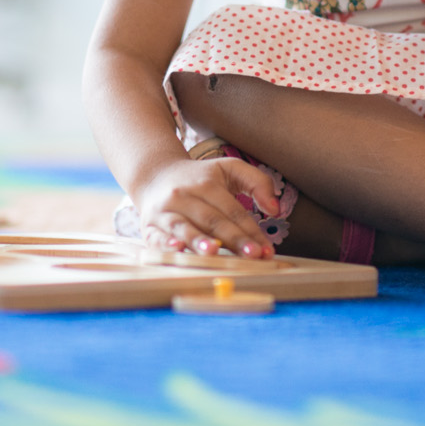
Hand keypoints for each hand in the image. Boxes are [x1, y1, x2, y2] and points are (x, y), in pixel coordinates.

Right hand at [135, 155, 280, 258]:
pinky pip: (156, 236)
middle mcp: (185, 196)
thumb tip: (275, 209)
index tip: (266, 250)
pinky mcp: (149, 225)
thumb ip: (257, 181)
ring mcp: (165, 211)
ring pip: (184, 227)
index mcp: (207, 183)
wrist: (155, 175)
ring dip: (199, 240)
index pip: (233, 210)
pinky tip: (176, 249)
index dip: (251, 231)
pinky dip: (165, 244)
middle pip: (212, 220)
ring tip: (214, 251)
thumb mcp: (228, 169)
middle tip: (252, 256)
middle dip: (234, 239)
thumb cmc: (199, 177)